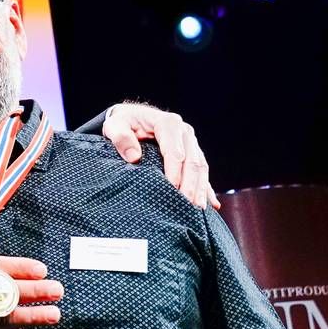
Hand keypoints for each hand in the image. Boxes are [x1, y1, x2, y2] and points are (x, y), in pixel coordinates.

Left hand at [99, 103, 218, 209]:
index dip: (175, 173)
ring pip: (201, 167)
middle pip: (192, 161)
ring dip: (200, 189)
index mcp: (168, 124)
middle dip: (191, 185)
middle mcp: (184, 132)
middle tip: (187, 206)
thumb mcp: (115, 126)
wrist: (132, 118)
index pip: (175, 153)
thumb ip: (121, 138)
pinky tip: (212, 204)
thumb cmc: (123, 123)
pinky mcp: (192, 153)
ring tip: (198, 209)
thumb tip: (134, 157)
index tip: (171, 191)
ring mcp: (190, 143)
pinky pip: (202, 172)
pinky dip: (206, 188)